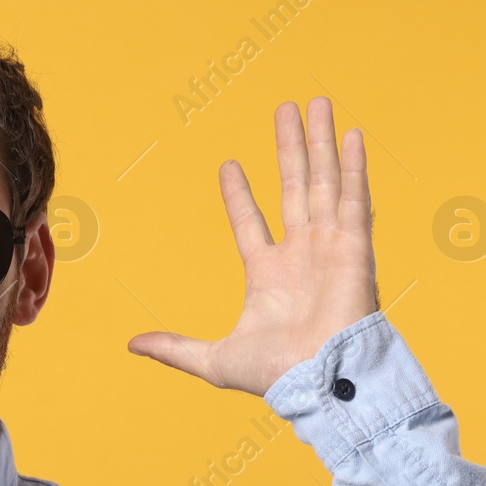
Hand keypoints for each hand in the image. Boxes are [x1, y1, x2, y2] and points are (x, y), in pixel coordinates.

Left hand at [127, 97, 377, 396]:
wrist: (321, 382)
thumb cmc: (276, 376)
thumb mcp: (212, 360)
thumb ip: (174, 347)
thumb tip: (131, 345)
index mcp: (269, 274)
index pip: (250, 221)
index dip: (239, 193)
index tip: (228, 165)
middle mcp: (301, 253)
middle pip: (293, 186)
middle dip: (290, 148)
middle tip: (286, 108)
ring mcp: (329, 246)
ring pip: (322, 181)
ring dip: (319, 141)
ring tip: (315, 103)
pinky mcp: (355, 245)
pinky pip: (354, 197)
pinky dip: (354, 165)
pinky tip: (352, 135)